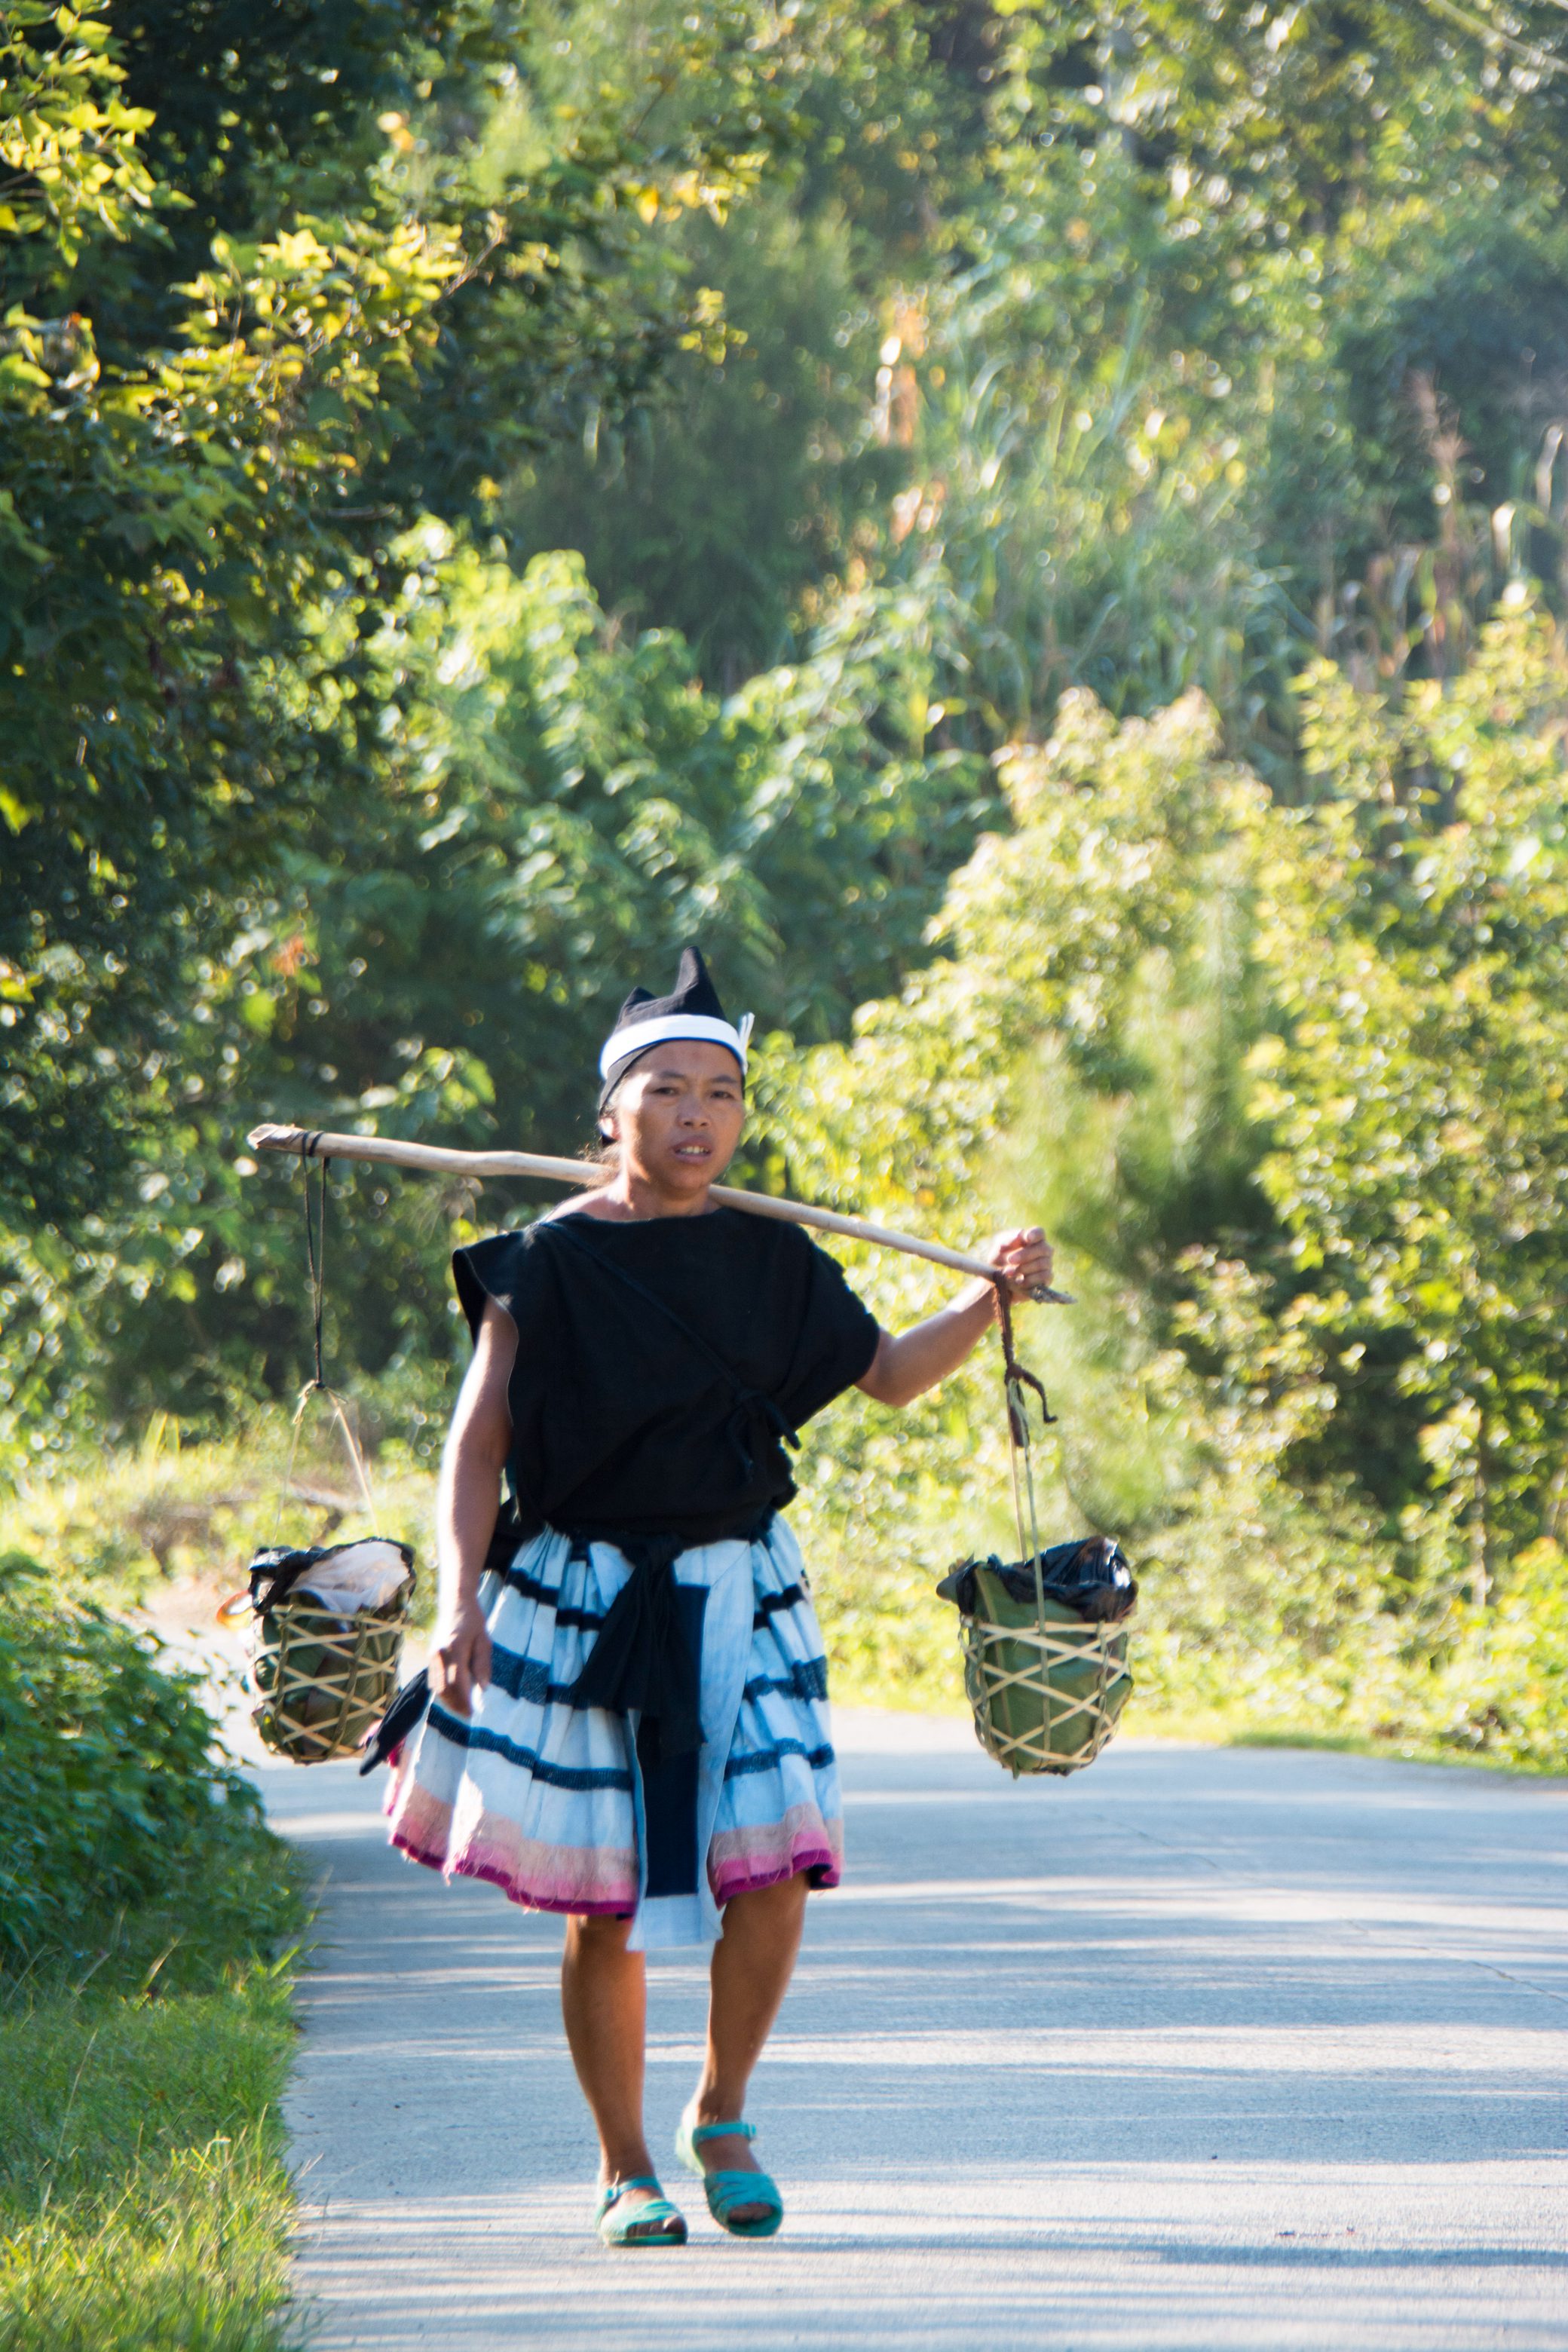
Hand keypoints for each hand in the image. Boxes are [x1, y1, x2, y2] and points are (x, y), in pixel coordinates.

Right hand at [429, 1599, 491, 1716]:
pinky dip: (442, 1691)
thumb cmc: (473, 1621)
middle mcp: (440, 1654)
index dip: (464, 1700)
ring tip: (460, 1709)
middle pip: (445, 1688)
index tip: (472, 1712)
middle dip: (455, 1705)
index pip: (457, 1682)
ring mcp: (433, 1656)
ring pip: (437, 1686)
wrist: (455, 1604)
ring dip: (448, 1701)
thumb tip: (483, 1687)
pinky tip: (452, 1697)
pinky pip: (433, 1679)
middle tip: (467, 1714)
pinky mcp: (430, 1656)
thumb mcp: (484, 1640)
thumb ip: (483, 1664)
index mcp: (455, 1649)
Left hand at [985, 1226, 1053, 1304]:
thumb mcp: (999, 1248)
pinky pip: (1044, 1276)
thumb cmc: (1001, 1260)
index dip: (1035, 1234)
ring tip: (1008, 1272)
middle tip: (1010, 1259)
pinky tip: (1018, 1281)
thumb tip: (1019, 1235)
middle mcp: (1044, 1250)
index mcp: (1032, 1239)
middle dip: (1025, 1254)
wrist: (999, 1282)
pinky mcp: (1047, 1278)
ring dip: (1023, 1268)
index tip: (1026, 1238)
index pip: (1039, 1232)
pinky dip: (1030, 1279)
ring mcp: (1047, 1264)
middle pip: (1042, 1248)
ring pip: (1042, 1263)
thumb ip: (1007, 1239)